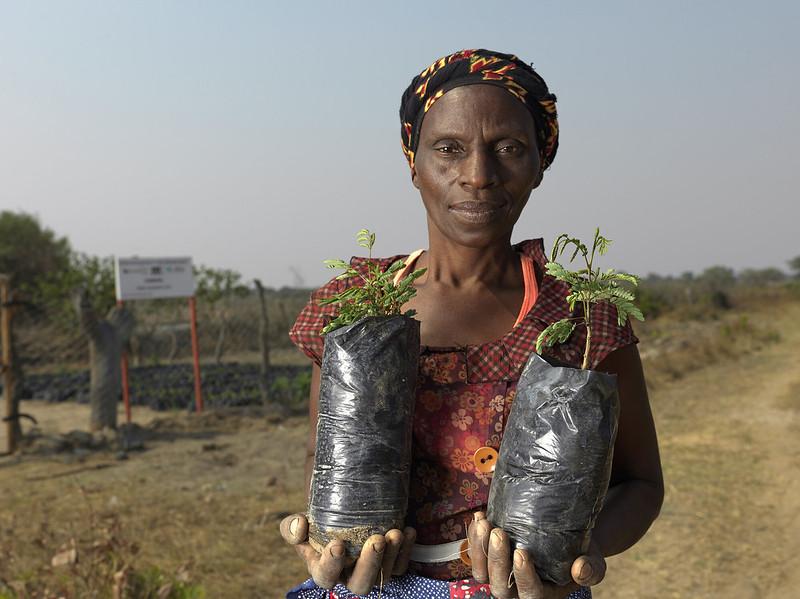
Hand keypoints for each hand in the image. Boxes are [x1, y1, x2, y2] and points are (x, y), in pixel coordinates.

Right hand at [279, 513, 416, 594]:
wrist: (341, 515)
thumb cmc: (318, 523)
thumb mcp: (301, 524)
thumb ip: (293, 527)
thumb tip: (299, 525)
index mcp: (324, 570)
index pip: (326, 576)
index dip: (331, 564)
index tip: (337, 544)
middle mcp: (349, 576)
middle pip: (361, 584)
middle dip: (370, 564)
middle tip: (376, 540)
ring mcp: (372, 571)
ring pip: (385, 575)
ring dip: (391, 555)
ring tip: (394, 533)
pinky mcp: (391, 563)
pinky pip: (402, 564)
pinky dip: (406, 549)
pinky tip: (408, 531)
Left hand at [467, 512, 605, 598]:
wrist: (567, 539)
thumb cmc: (581, 554)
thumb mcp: (594, 562)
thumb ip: (591, 569)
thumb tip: (580, 569)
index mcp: (542, 595)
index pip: (530, 593)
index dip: (523, 577)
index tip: (522, 552)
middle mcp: (518, 589)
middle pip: (499, 586)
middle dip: (496, 559)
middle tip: (499, 532)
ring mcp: (501, 575)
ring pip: (481, 573)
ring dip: (479, 548)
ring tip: (484, 522)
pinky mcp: (491, 560)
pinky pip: (476, 555)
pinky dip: (474, 537)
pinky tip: (479, 516)